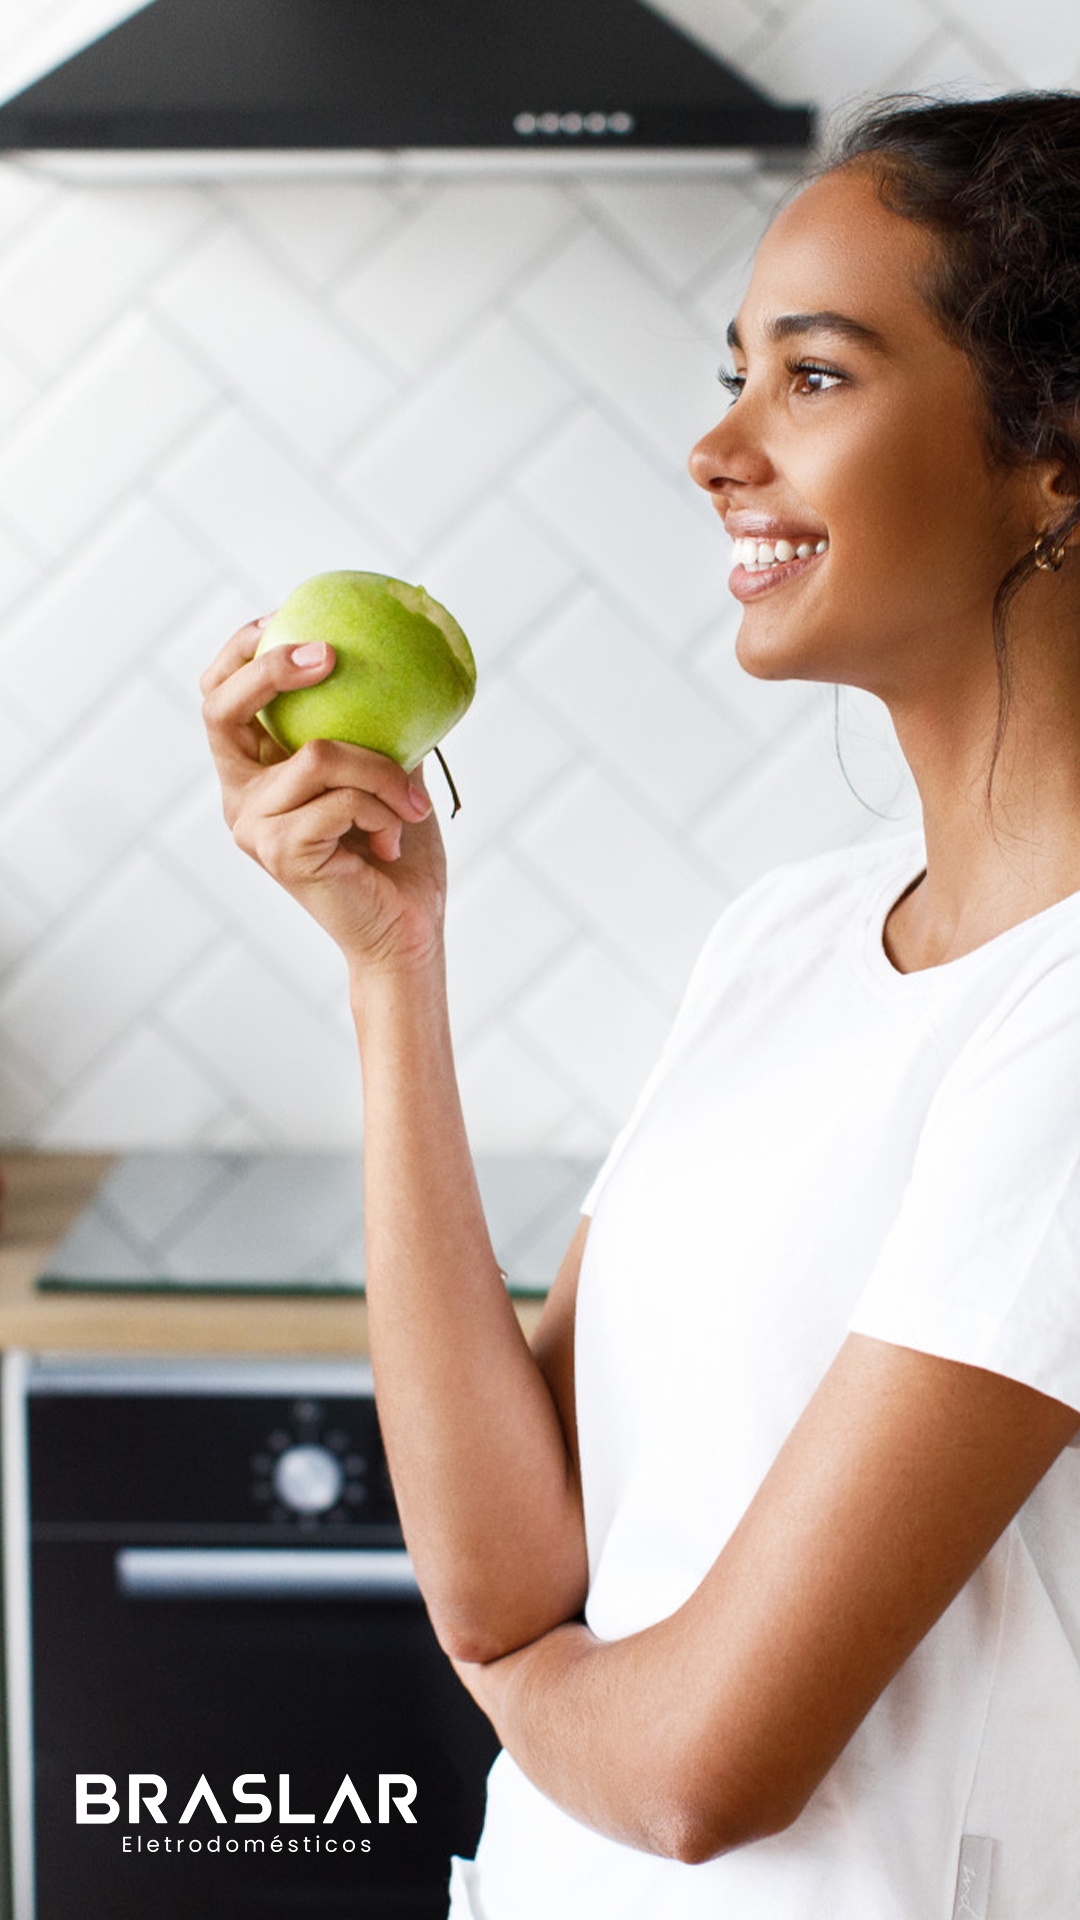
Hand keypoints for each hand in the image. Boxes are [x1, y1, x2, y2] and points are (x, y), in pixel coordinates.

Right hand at [201, 617, 447, 974]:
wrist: (406, 931)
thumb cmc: (399, 854)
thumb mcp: (387, 773)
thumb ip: (375, 723)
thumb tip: (400, 653)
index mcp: (254, 773)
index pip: (220, 698)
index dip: (241, 651)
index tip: (284, 613)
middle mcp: (240, 797)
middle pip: (223, 708)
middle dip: (272, 668)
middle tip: (330, 654)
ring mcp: (254, 826)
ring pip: (319, 754)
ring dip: (383, 772)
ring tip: (413, 802)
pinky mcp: (280, 852)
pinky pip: (341, 797)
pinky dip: (383, 808)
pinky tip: (393, 839)